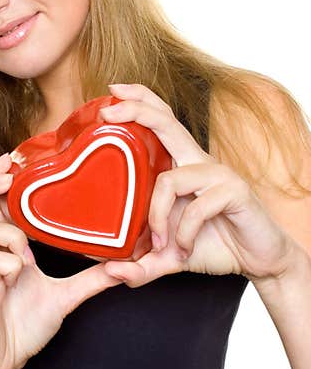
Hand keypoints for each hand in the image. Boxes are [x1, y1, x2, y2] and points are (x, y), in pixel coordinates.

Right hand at [0, 152, 123, 368]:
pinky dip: (10, 263)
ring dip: (6, 229)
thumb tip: (122, 266)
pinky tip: (23, 272)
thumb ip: (90, 279)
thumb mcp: (64, 297)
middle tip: (8, 173)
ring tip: (22, 240)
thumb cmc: (21, 325)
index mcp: (2, 249)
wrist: (0, 361)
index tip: (15, 161)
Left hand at [98, 83, 295, 285]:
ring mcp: (216, 174)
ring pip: (169, 179)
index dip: (138, 102)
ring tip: (158, 244)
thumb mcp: (168, 257)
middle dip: (135, 110)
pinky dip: (184, 232)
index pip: (160, 121)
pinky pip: (196, 207)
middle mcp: (197, 162)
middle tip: (108, 112)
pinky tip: (184, 249)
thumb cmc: (212, 245)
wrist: (261, 261)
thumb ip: (139, 265)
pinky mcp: (234, 192)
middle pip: (166, 122)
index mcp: (180, 165)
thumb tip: (110, 273)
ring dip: (156, 216)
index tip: (109, 95)